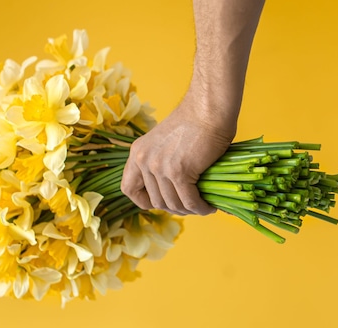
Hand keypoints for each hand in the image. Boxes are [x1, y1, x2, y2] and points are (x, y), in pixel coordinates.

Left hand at [121, 86, 236, 214]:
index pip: (128, 188)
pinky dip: (200, 207)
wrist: (208, 108)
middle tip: (192, 205)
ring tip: (203, 206)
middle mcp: (143, 160)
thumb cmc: (195, 123)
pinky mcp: (178, 172)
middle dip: (175, 208)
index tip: (163, 201)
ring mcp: (159, 167)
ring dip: (189, 210)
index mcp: (137, 152)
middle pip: (156, 201)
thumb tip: (169, 193)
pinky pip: (189, 201)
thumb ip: (160, 163)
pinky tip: (209, 206)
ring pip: (173, 204)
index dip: (144, 201)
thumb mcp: (165, 143)